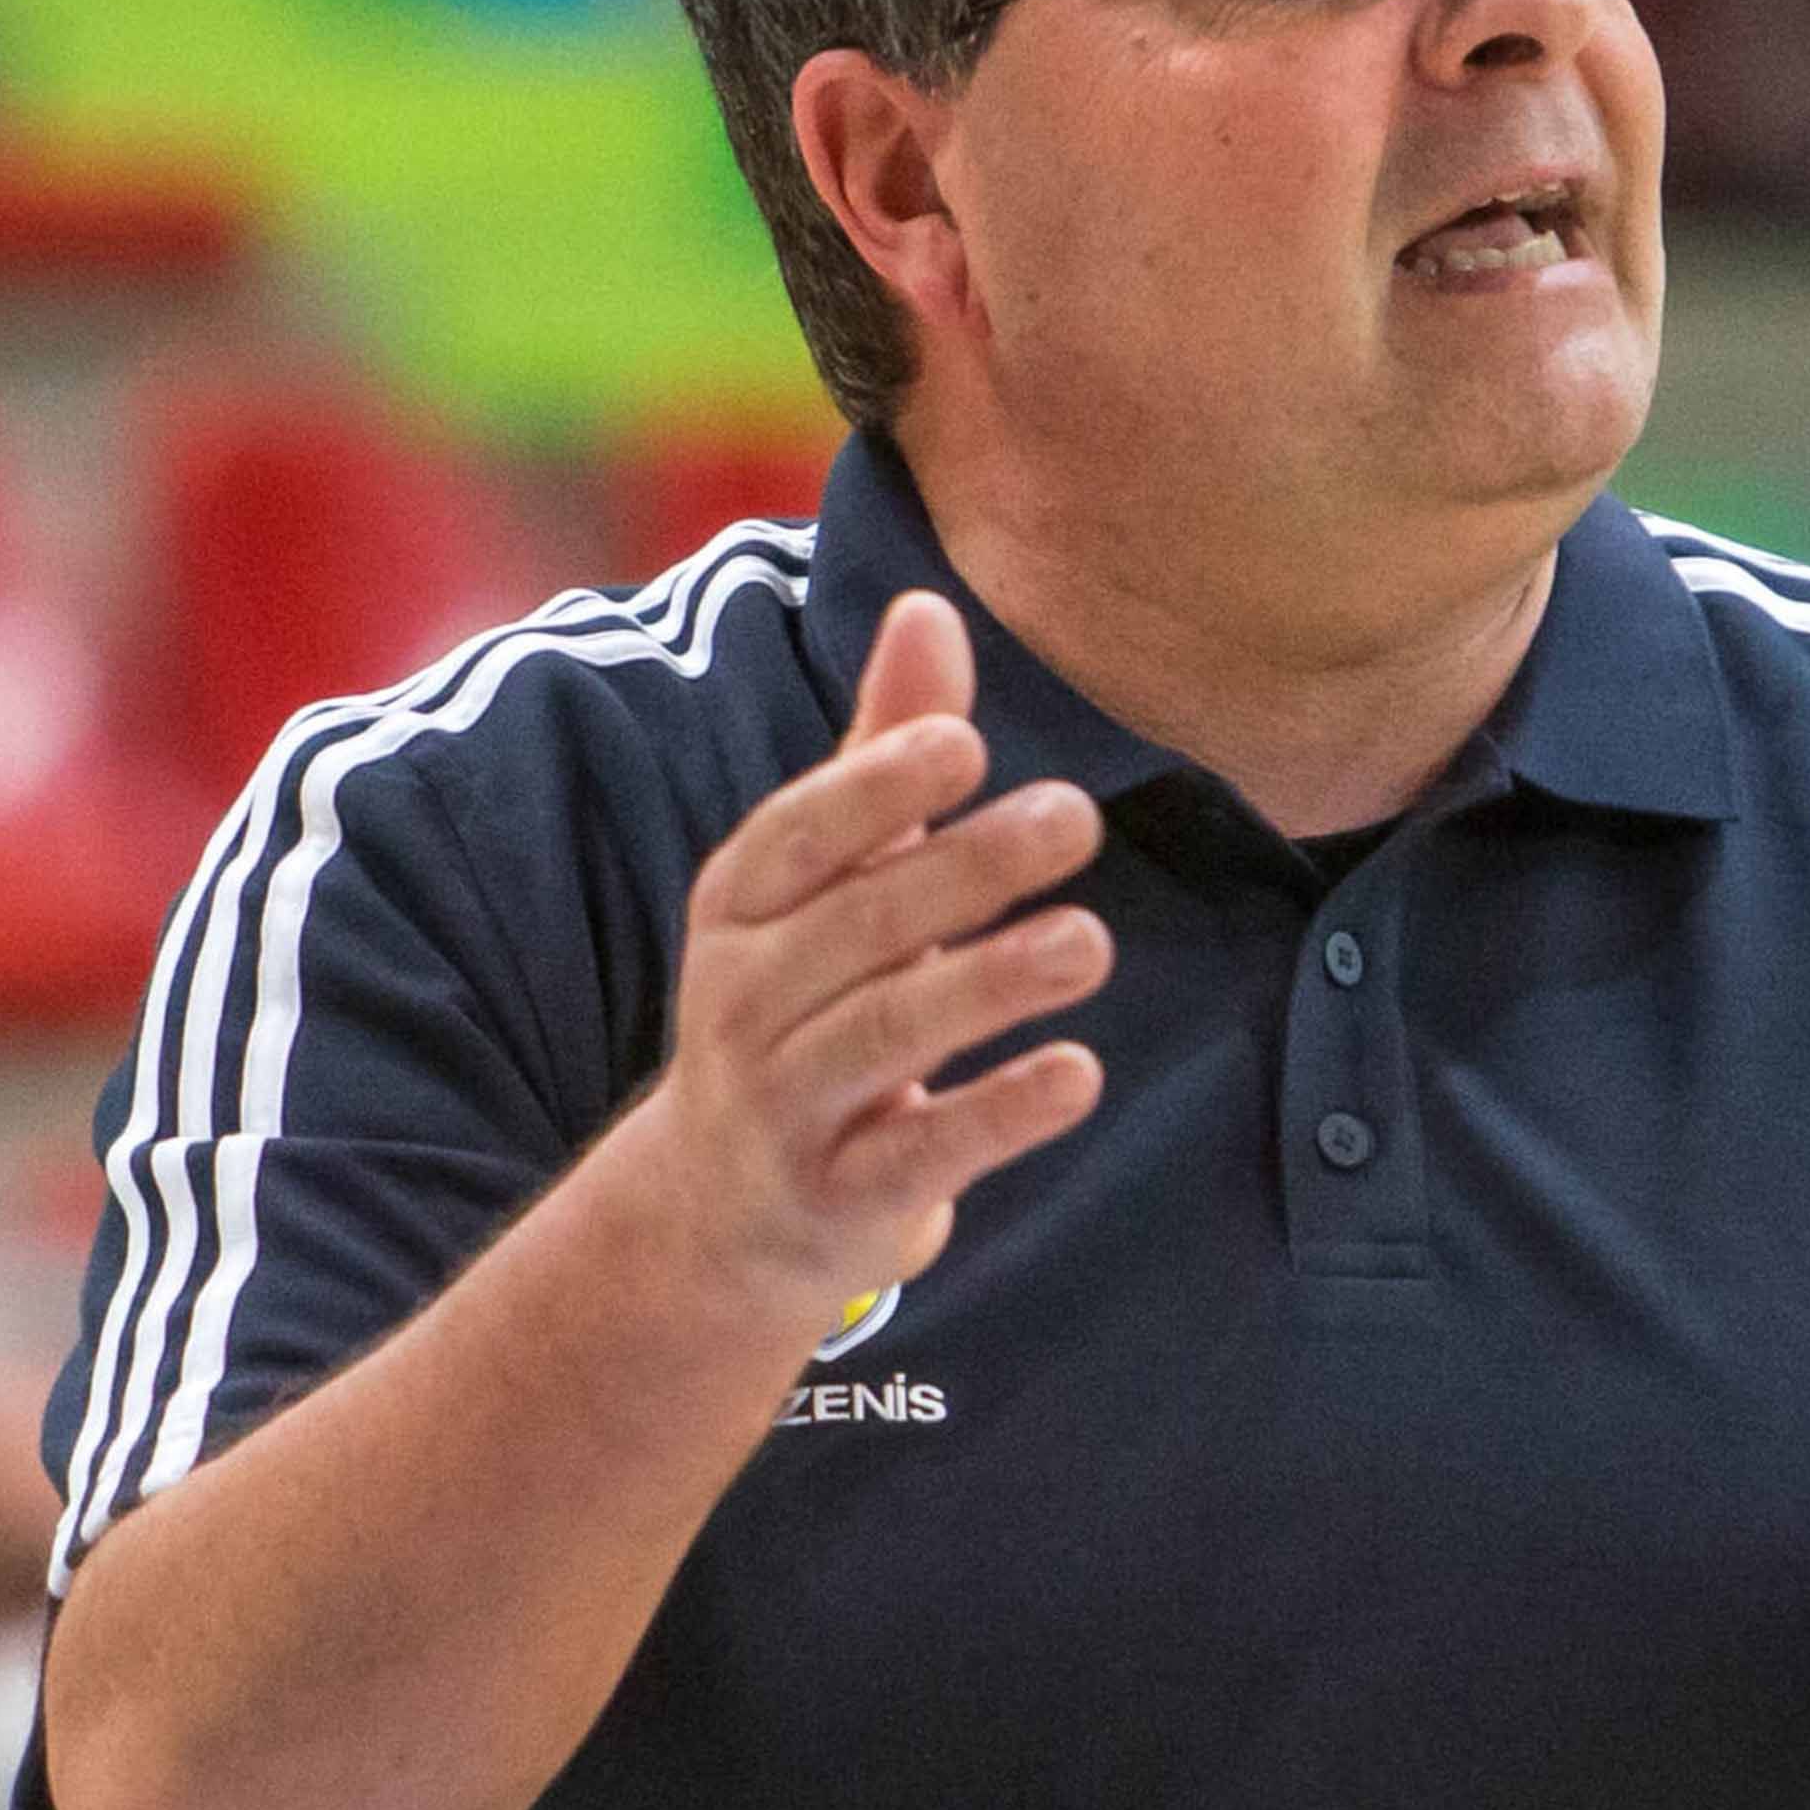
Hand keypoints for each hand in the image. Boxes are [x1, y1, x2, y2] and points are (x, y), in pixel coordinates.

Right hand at [624, 590, 1111, 1339]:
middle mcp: (749, 1000)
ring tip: (1089, 943)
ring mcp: (788, 1105)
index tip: (967, 743)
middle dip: (965, 870)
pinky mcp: (840, 1197)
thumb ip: (883, 752)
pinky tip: (1078, 1075)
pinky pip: (921, 1155)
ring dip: (988, 984)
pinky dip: (998, 1116)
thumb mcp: (828, 882)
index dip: (876, 790)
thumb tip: (930, 601)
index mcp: (743, 905)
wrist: (720, 1208)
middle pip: (858, 928)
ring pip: (887, 1036)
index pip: (798, 835)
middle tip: (1076, 816)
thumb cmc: (803, 998)